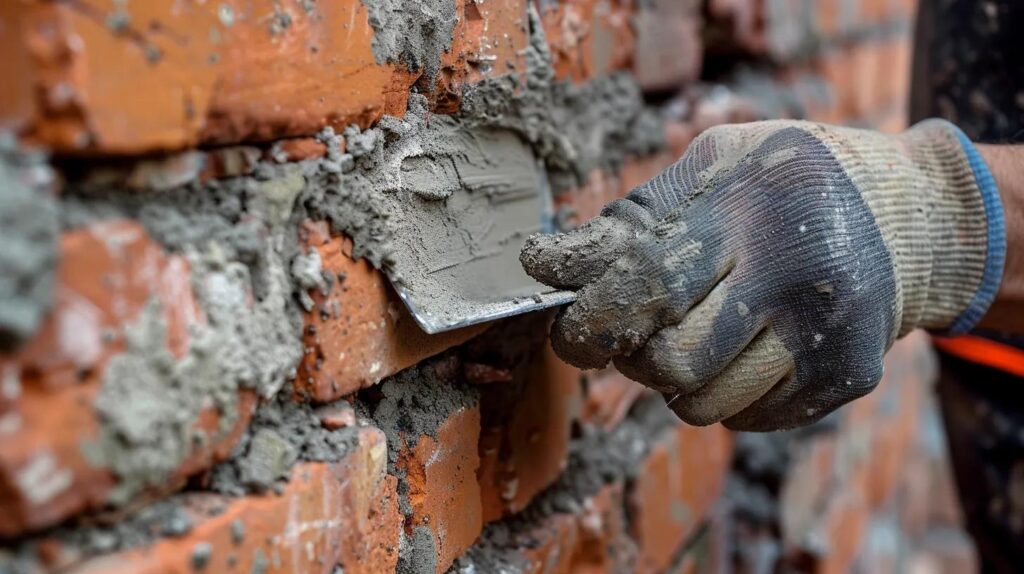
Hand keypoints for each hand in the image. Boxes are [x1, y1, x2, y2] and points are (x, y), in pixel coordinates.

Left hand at [521, 120, 1002, 430]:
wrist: (915, 217)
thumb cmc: (790, 181)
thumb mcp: (716, 165)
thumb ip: (634, 216)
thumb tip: (547, 266)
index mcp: (752, 212)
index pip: (649, 283)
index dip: (592, 319)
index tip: (566, 333)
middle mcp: (796, 277)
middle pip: (671, 361)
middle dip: (630, 356)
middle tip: (631, 332)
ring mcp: (828, 336)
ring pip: (702, 405)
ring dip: (672, 381)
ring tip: (691, 334)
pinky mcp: (846, 379)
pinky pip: (744, 420)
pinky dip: (719, 396)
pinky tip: (739, 350)